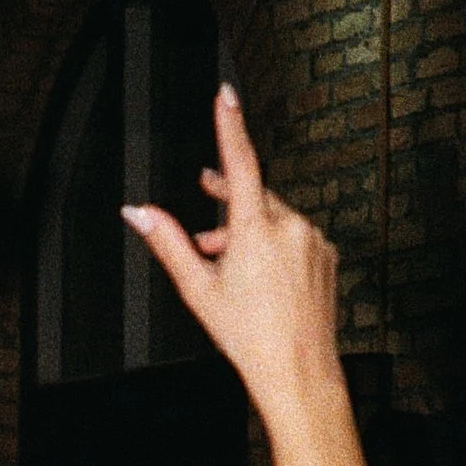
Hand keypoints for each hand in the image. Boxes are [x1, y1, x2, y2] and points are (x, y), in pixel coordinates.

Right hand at [125, 87, 342, 424]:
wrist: (297, 369)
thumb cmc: (249, 337)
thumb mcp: (198, 289)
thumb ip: (168, 243)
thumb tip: (139, 214)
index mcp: (255, 230)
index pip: (239, 161)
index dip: (229, 125)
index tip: (225, 95)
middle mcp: (289, 226)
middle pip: (253, 196)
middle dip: (228, 208)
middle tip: (207, 222)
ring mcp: (312, 238)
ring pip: (273, 219)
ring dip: (250, 234)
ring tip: (230, 267)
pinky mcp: (325, 252)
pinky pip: (295, 236)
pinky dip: (275, 247)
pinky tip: (263, 277)